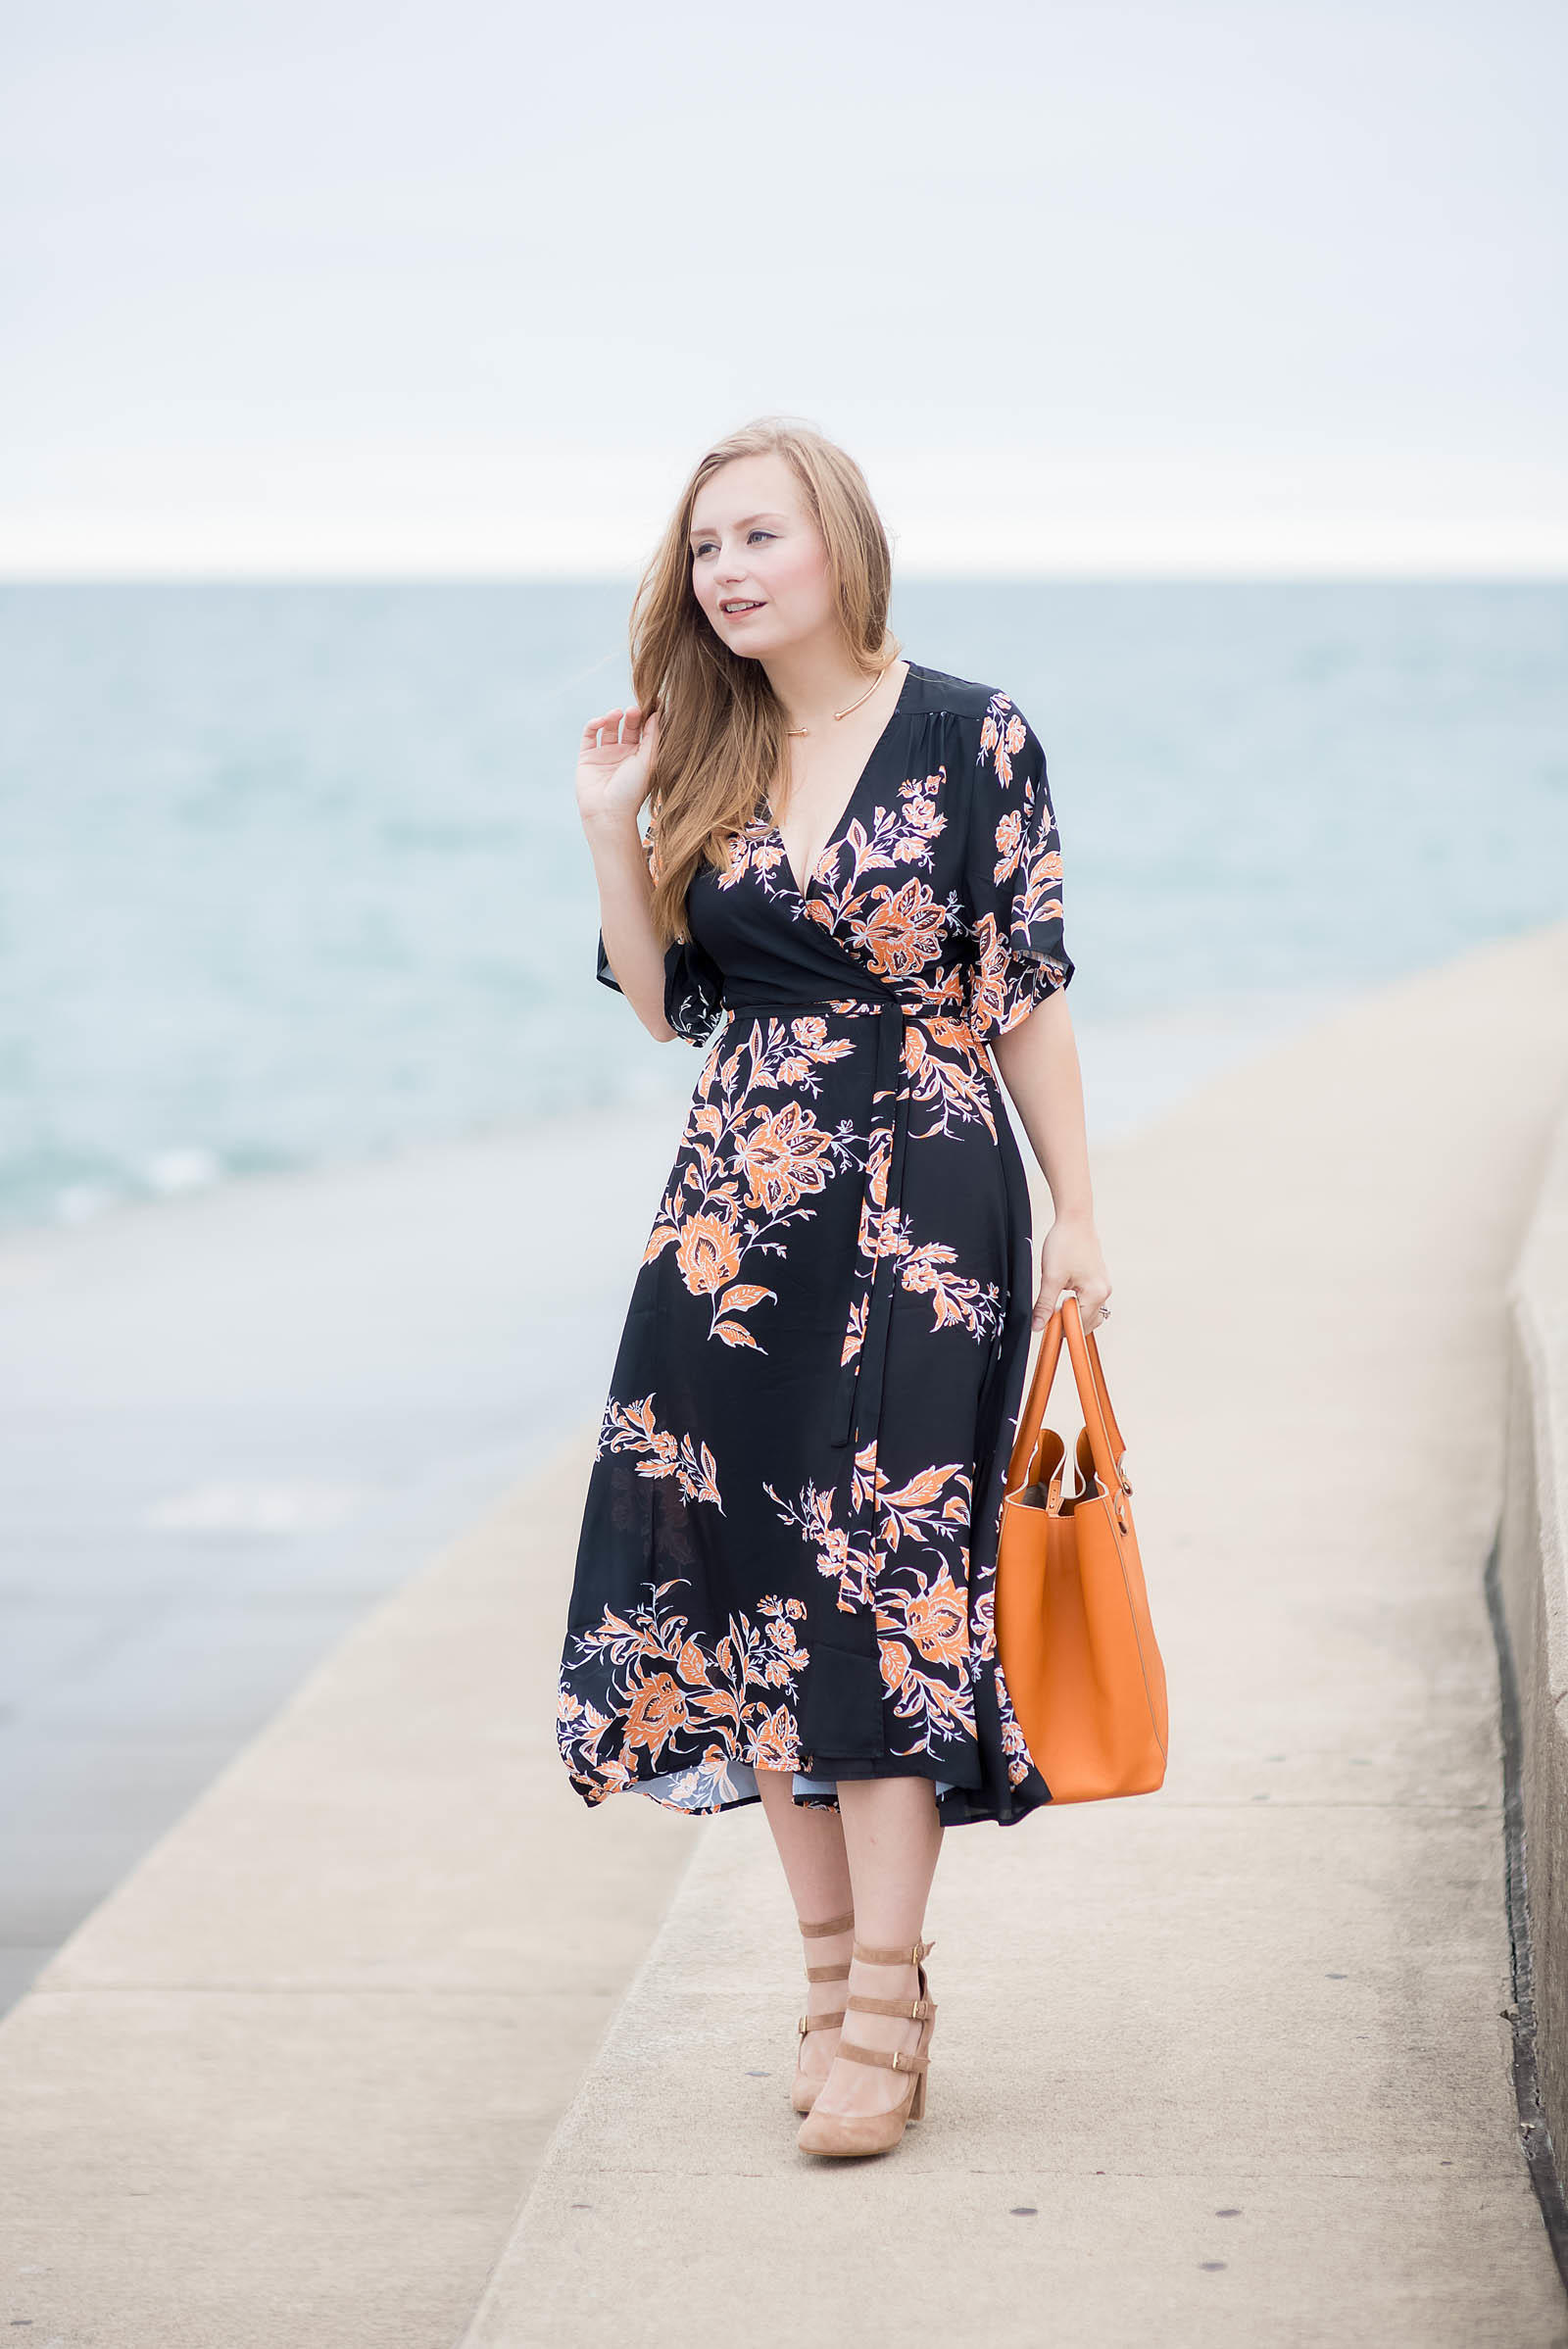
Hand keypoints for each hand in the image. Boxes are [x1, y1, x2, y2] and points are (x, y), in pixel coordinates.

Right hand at [576, 702, 661, 830]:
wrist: (608, 812)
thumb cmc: (632, 791)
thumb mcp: (648, 761)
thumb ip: (653, 735)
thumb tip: (659, 712)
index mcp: (641, 756)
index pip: (645, 730)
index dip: (648, 716)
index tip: (653, 702)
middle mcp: (624, 754)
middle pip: (628, 726)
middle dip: (632, 715)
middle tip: (634, 710)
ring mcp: (605, 754)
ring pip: (609, 727)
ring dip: (613, 717)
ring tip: (617, 714)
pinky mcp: (588, 756)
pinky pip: (590, 734)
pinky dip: (594, 724)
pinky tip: (601, 721)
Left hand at [1033, 1212, 1111, 1334]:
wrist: (1074, 1219)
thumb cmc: (1064, 1243)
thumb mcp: (1051, 1277)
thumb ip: (1044, 1304)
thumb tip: (1037, 1326)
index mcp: (1096, 1293)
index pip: (1079, 1325)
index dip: (1061, 1329)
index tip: (1044, 1326)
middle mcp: (1104, 1292)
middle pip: (1086, 1323)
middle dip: (1067, 1323)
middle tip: (1047, 1315)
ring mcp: (1103, 1286)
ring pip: (1088, 1313)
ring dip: (1071, 1314)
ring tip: (1054, 1304)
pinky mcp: (1098, 1280)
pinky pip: (1088, 1302)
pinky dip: (1076, 1305)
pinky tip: (1061, 1296)